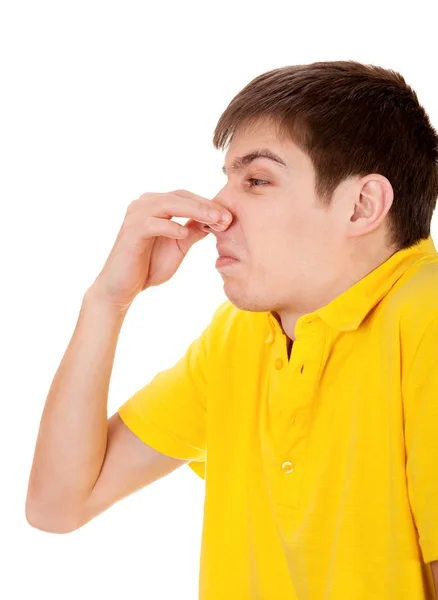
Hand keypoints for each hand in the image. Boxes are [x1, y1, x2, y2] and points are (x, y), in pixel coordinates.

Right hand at [88, 189, 231, 310]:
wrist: (122, 288)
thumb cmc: (149, 267)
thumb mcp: (179, 246)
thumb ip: (194, 230)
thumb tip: (216, 220)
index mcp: (156, 205)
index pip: (186, 197)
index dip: (208, 205)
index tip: (230, 217)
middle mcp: (144, 204)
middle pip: (179, 196)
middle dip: (205, 206)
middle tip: (226, 217)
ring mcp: (135, 215)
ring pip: (168, 204)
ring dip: (193, 211)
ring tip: (213, 221)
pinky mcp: (130, 231)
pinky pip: (152, 223)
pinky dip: (170, 227)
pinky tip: (185, 234)